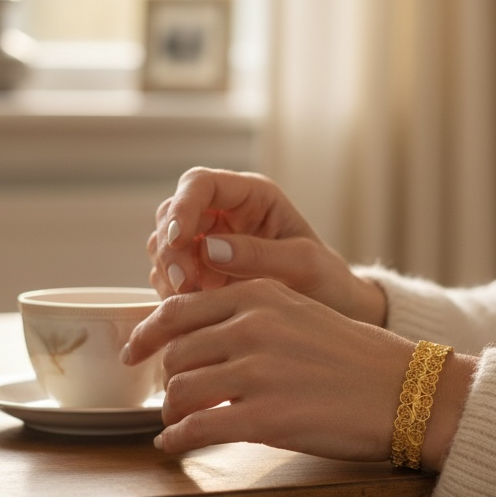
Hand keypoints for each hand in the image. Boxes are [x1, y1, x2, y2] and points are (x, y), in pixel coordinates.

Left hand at [122, 278, 474, 465]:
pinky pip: (199, 429)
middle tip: (168, 397)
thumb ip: (251, 315)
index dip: (147, 333)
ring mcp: (257, 370)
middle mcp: (253, 325)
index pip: (179, 309)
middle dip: (164, 379)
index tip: (134, 350)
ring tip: (175, 424)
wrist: (407, 391)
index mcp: (260, 293)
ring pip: (180, 390)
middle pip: (175, 353)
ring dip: (169, 413)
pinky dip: (178, 440)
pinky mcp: (265, 416)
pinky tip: (175, 446)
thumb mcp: (301, 312)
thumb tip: (201, 338)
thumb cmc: (357, 358)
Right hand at [148, 168, 386, 324]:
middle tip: (185, 284)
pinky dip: (171, 292)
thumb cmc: (327, 280)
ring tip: (193, 300)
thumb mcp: (304, 264)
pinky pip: (167, 276)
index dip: (183, 206)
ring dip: (168, 272)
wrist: (333, 312)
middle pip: (171, 214)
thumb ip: (259, 254)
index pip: (201, 184)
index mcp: (251, 197)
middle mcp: (222, 214)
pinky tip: (192, 311)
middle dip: (170, 248)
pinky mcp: (198, 274)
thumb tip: (209, 249)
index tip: (180, 240)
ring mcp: (206, 244)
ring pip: (162, 245)